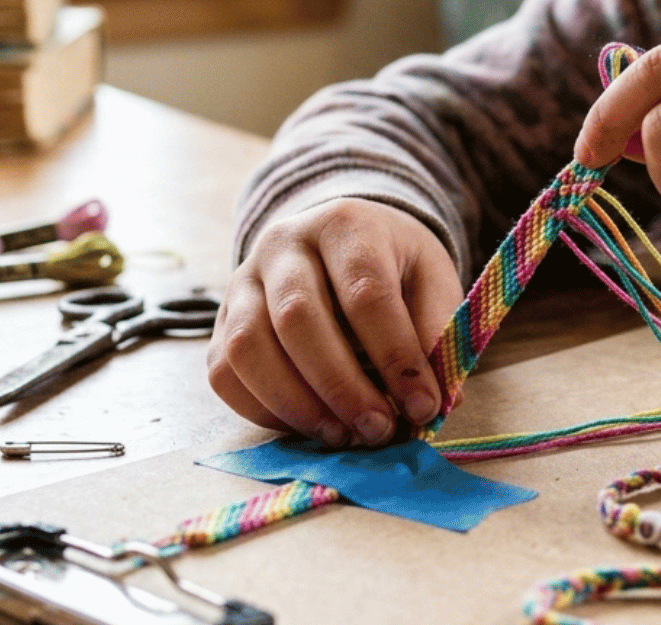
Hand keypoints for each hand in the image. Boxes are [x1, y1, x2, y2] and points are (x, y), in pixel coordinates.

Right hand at [207, 199, 461, 447]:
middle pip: (298, 318)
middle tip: (378, 430)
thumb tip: (438, 399)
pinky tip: (307, 425)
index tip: (423, 406)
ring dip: (297, 404)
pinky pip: (225, 372)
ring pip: (249, 347)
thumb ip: (437, 332)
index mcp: (345, 225)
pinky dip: (263, 410)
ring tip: (341, 435)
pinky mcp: (222, 320)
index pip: (364, 291)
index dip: (395, 355)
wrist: (340, 241)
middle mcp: (283, 244)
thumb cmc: (391, 265)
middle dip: (341, 386)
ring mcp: (243, 281)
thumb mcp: (430, 280)